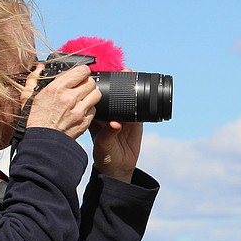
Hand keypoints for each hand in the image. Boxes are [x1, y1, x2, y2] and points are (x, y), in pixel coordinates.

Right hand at [24, 64, 99, 139]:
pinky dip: (90, 108)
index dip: (83, 71)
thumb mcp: (28, 96)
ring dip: (91, 94)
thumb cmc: (34, 119)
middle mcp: (70, 98)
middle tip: (81, 86)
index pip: (82, 71)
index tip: (81, 74)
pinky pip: (94, 109)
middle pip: (91, 82)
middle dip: (87, 82)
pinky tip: (81, 110)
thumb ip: (34, 79)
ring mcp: (79, 110)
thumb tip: (39, 67)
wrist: (41, 142)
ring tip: (83, 97)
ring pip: (96, 94)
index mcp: (57, 89)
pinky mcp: (85, 121)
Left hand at [89, 68, 142, 182]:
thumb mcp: (103, 145)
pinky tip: (144, 92)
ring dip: (129, 87)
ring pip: (126, 98)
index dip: (101, 87)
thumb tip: (115, 123)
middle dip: (118, 82)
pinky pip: (139, 109)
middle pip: (113, 95)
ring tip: (133, 75)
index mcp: (97, 117)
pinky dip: (141, 100)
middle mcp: (109, 114)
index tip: (105, 77)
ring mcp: (123, 117)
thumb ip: (108, 134)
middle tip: (124, 72)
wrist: (118, 168)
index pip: (98, 99)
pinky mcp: (135, 122)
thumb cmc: (104, 156)